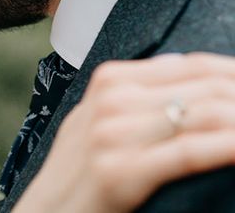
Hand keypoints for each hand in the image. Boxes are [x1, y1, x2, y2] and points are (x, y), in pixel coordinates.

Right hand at [14, 53, 234, 212]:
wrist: (47, 212)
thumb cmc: (81, 172)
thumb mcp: (101, 119)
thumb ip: (137, 94)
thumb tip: (187, 66)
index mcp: (111, 79)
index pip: (194, 64)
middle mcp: (112, 98)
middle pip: (206, 87)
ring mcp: (114, 133)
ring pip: (206, 115)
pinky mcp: (121, 171)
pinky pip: (191, 152)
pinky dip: (229, 146)